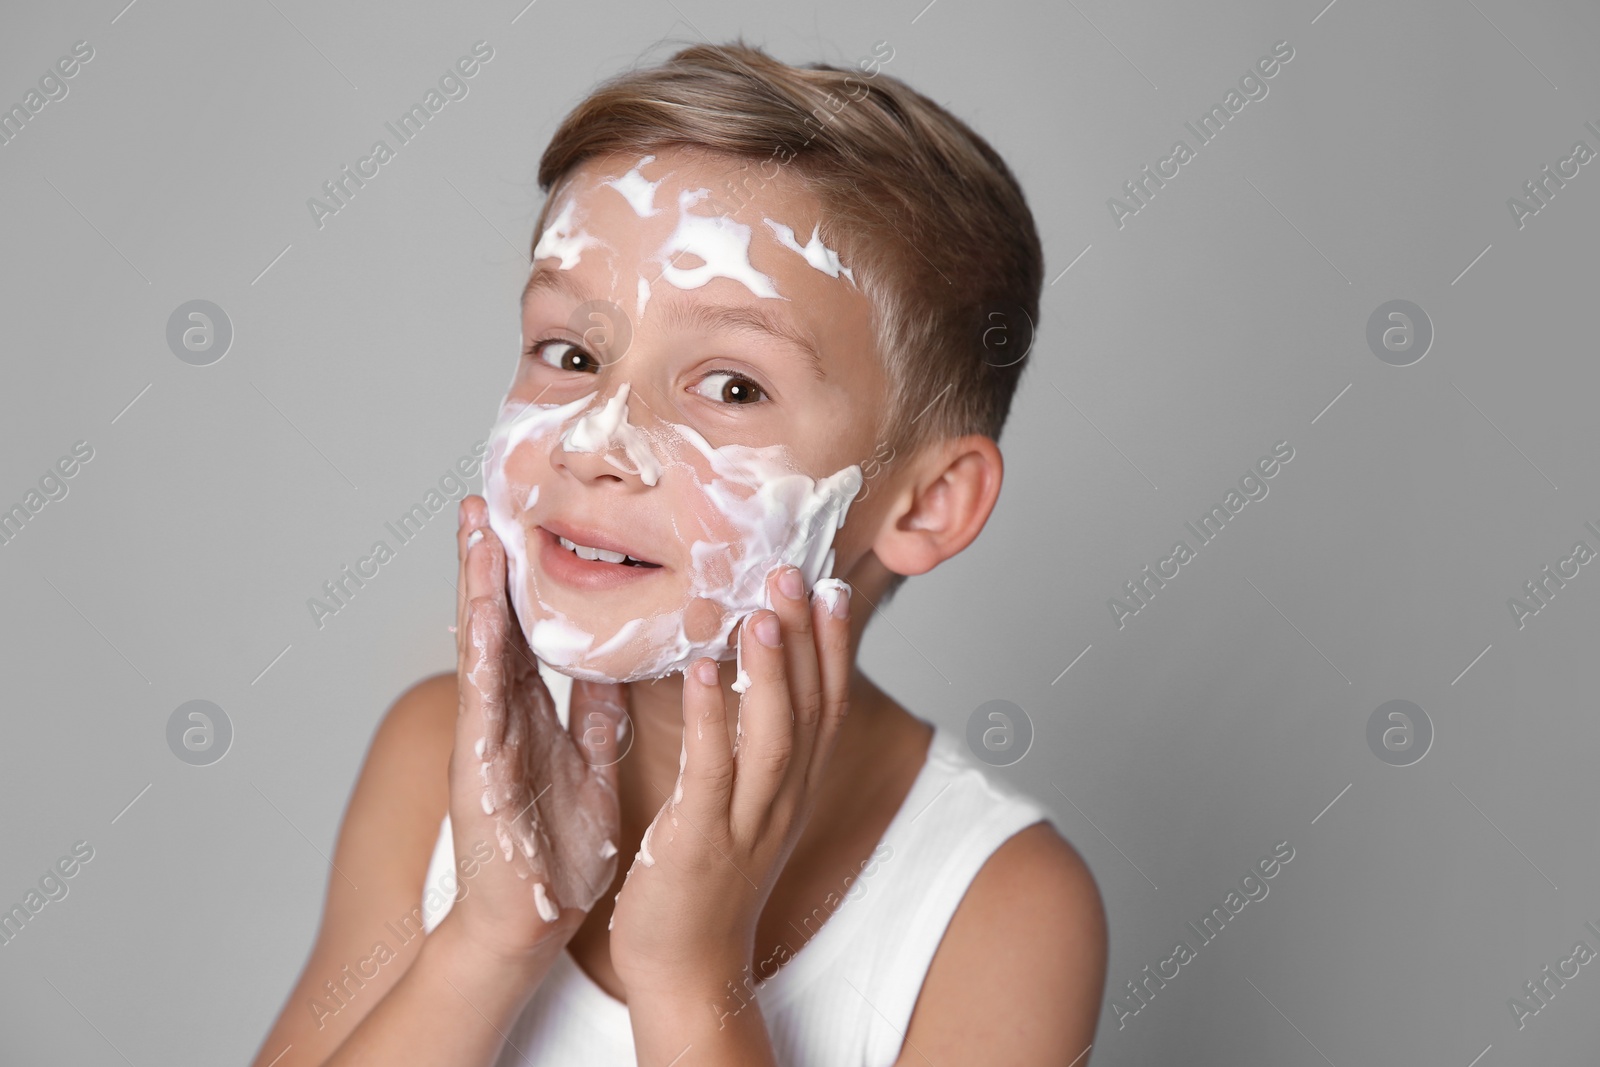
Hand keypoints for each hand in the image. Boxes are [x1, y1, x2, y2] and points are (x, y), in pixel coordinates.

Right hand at [446, 495, 629, 967]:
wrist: (531, 920)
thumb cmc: (557, 848)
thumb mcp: (588, 762)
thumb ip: (595, 711)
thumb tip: (616, 661)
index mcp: (530, 712)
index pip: (526, 628)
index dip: (525, 575)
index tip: (526, 518)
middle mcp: (502, 715)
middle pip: (495, 623)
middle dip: (488, 561)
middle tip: (484, 499)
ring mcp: (486, 738)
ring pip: (482, 649)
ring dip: (477, 588)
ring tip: (476, 531)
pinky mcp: (482, 769)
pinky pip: (484, 702)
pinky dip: (483, 655)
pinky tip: (483, 614)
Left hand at [606, 564, 852, 999]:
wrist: (685, 967)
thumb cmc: (703, 878)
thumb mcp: (742, 804)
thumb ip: (748, 744)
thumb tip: (740, 674)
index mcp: (794, 788)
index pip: (828, 706)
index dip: (834, 646)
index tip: (834, 587)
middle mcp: (783, 801)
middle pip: (811, 710)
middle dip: (809, 639)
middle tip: (799, 573)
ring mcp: (746, 823)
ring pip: (773, 737)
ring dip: (772, 671)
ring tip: (762, 611)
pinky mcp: (699, 842)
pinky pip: (711, 773)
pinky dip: (712, 719)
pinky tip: (705, 671)